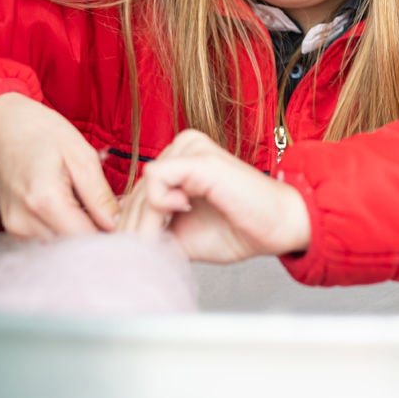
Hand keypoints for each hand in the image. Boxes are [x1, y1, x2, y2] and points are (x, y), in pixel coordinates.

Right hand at [0, 92, 117, 238]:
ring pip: (62, 248)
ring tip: (93, 208)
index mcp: (44, 201)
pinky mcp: (13, 231)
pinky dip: (66, 231)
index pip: (88, 239)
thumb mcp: (80, 154)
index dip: (113, 235)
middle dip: (99, 236)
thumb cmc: (38, 131)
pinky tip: (74, 211)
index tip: (129, 221)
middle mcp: (25, 223)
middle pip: (74, 248)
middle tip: (114, 213)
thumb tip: (118, 225)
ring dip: (82, 234)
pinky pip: (48, 241)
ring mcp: (15, 230)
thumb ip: (99, 196)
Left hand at [117, 129, 310, 262]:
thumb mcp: (183, 234)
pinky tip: (180, 210)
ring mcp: (190, 149)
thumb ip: (153, 230)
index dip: (130, 223)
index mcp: (179, 161)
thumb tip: (120, 240)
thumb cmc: (240, 228)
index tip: (135, 247)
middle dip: (134, 227)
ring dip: (145, 222)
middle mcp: (182, 147)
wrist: (279, 226)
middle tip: (146, 250)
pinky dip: (158, 203)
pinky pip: (155, 178)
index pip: (135, 192)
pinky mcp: (199, 158)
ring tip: (162, 239)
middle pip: (134, 191)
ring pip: (141, 188)